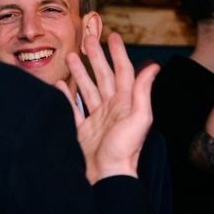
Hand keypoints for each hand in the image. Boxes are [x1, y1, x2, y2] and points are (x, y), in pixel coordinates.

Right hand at [55, 32, 158, 182]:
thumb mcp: (139, 118)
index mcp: (125, 103)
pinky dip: (65, 97)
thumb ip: (143, 92)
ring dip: (80, 72)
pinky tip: (59, 85)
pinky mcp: (81, 132)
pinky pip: (72, 110)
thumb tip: (153, 66)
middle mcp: (110, 109)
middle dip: (95, 56)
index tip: (112, 36)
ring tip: (71, 56)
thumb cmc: (124, 150)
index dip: (118, 53)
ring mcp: (95, 120)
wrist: (107, 177)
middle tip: (87, 38)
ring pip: (87, 89)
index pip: (122, 72)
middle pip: (102, 76)